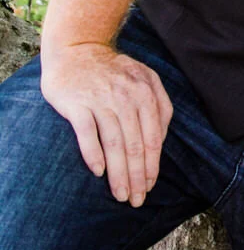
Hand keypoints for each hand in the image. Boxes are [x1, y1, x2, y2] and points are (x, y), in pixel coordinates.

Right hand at [41, 43, 172, 207]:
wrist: (76, 49)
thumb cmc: (112, 71)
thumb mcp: (143, 79)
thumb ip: (158, 105)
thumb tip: (161, 141)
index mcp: (146, 92)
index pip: (153, 138)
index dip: (152, 166)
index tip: (149, 187)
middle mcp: (126, 96)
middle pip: (135, 145)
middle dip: (137, 177)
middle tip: (136, 200)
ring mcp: (100, 99)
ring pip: (114, 143)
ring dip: (118, 174)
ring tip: (120, 195)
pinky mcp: (77, 103)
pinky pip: (87, 134)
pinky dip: (94, 154)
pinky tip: (98, 172)